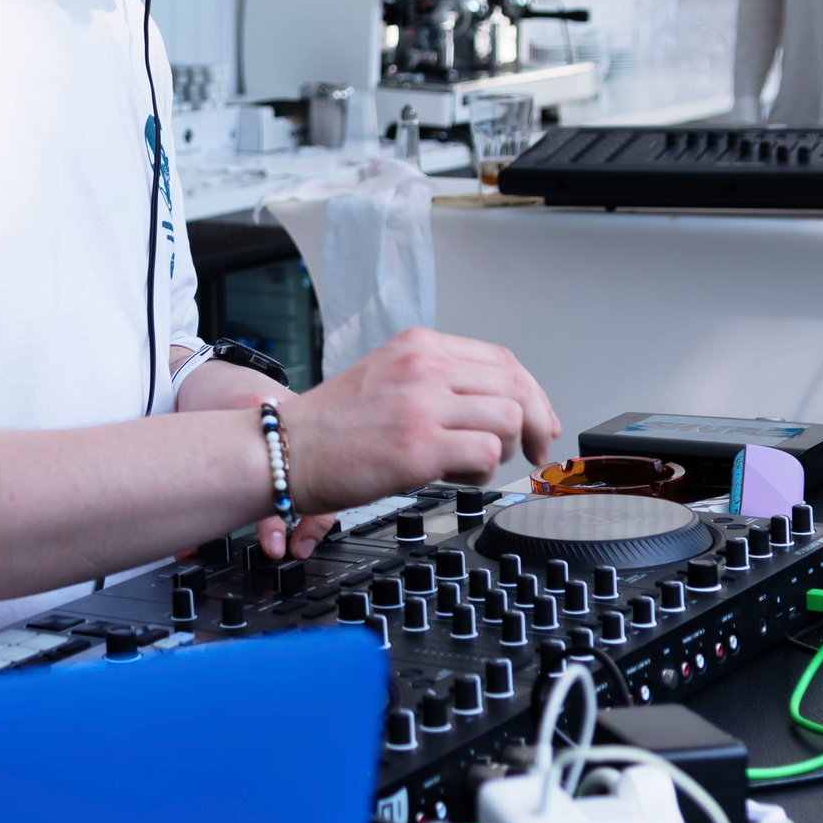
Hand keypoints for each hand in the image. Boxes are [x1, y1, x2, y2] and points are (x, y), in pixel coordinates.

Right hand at [277, 328, 560, 522]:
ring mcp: (423, 404)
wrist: (285, 451)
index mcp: (419, 346)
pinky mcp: (420, 446)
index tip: (537, 420)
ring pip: (507, 419)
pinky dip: (483, 472)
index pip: (502, 360)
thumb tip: (494, 405)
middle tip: (534, 450)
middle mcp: (424, 366)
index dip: (530, 394)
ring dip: (503, 450)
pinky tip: (455, 477)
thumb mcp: (386, 377)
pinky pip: (487, 454)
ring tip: (471, 465)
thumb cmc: (330, 427)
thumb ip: (435, 380)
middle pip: (515, 386)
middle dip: (535, 423)